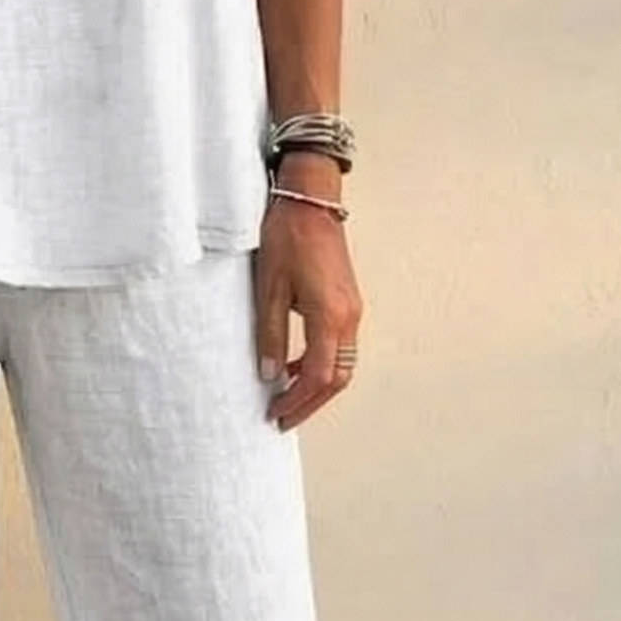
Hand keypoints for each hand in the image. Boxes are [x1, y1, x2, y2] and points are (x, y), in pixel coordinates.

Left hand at [255, 191, 362, 431]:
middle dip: (310, 403)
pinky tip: (295, 366)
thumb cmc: (287, 237)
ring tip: (287, 399)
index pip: (319, 378)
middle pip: (337, 379)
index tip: (275, 415)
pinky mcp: (347, 302)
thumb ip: (271, 335)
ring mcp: (352, 310)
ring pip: (343, 365)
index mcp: (329, 317)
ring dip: (317, 387)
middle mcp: (349, 318)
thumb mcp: (268, 288)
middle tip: (282, 419)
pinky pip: (341, 346)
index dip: (297, 402)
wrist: (310, 202)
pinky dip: (321, 365)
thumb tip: (270, 375)